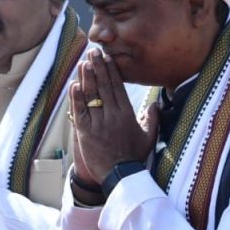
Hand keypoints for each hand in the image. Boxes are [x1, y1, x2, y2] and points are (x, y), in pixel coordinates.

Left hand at [69, 51, 156, 182]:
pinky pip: (79, 112)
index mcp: (127, 115)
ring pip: (91, 96)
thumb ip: (152, 119)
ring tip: (83, 62)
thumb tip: (156, 104)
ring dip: (86, 78)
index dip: (111, 71)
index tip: (107, 58)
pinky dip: (76, 98)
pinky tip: (73, 85)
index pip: (118, 87)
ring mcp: (98, 124)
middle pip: (104, 87)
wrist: (122, 177)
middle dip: (98, 68)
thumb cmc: (135, 157)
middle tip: (93, 52)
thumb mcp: (149, 137)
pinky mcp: (86, 133)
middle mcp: (113, 116)